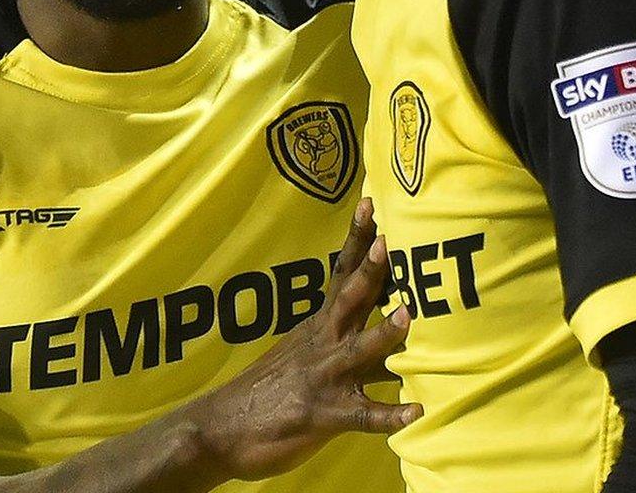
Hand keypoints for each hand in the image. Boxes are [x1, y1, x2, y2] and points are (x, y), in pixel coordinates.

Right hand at [179, 198, 418, 482]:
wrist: (219, 430)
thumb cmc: (268, 392)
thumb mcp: (305, 356)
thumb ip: (350, 341)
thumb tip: (394, 326)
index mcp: (318, 326)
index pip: (341, 274)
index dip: (357, 241)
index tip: (371, 204)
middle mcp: (323, 344)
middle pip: (349, 299)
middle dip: (370, 271)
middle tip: (388, 242)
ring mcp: (323, 379)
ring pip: (359, 351)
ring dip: (383, 334)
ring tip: (407, 316)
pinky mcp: (324, 416)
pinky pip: (362, 416)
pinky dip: (389, 415)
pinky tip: (415, 414)